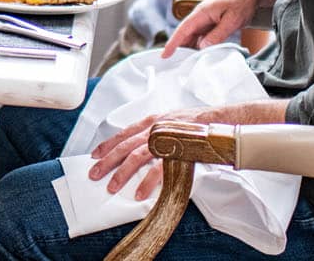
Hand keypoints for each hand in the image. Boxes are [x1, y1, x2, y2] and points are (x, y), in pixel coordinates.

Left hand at [88, 104, 215, 199]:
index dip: (108, 144)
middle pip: (125, 144)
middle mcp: (155, 128)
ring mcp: (165, 139)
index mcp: (153, 120)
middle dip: (107, 160)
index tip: (94, 154)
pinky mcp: (177, 152)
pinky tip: (139, 193)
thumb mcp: (170, 123)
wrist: (219, 122)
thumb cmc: (196, 125)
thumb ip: (155, 132)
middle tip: (95, 173)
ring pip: (137, 156)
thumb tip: (141, 147)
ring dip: (122, 172)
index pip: (124, 132)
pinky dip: (147, 182)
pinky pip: (158, 170)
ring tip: (112, 186)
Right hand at [162, 0, 259, 57]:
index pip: (182, 29)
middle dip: (179, 49)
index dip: (173, 43)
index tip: (165, 55)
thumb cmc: (242, 1)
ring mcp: (207, 19)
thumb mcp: (232, 20)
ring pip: (194, 36)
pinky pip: (203, 36)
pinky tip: (202, 55)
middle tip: (175, 66)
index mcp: (202, 12)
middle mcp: (201, 16)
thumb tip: (202, 47)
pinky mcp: (213, 23)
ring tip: (188, 64)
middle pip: (186, 34)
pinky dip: (201, 46)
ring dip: (191, 48)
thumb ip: (217, 34)